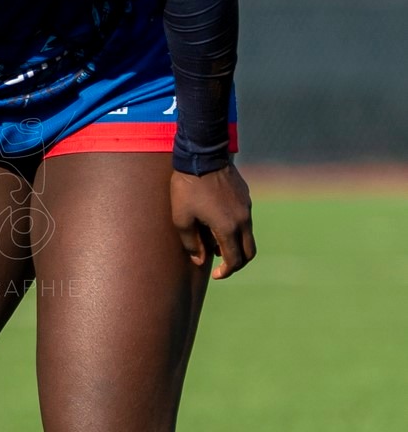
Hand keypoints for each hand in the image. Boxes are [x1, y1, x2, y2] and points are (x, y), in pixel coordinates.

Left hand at [171, 163, 255, 279]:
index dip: (227, 272)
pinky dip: (236, 228)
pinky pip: (244, 219)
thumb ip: (192, 243)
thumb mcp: (181, 218)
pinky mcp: (245, 196)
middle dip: (238, 263)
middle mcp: (243, 219)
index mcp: (228, 227)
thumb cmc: (187, 188)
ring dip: (235, 243)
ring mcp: (246, 207)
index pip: (235, 260)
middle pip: (249, 252)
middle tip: (223, 266)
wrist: (202, 155)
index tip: (217, 275)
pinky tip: (217, 221)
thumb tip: (200, 260)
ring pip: (247, 235)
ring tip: (213, 240)